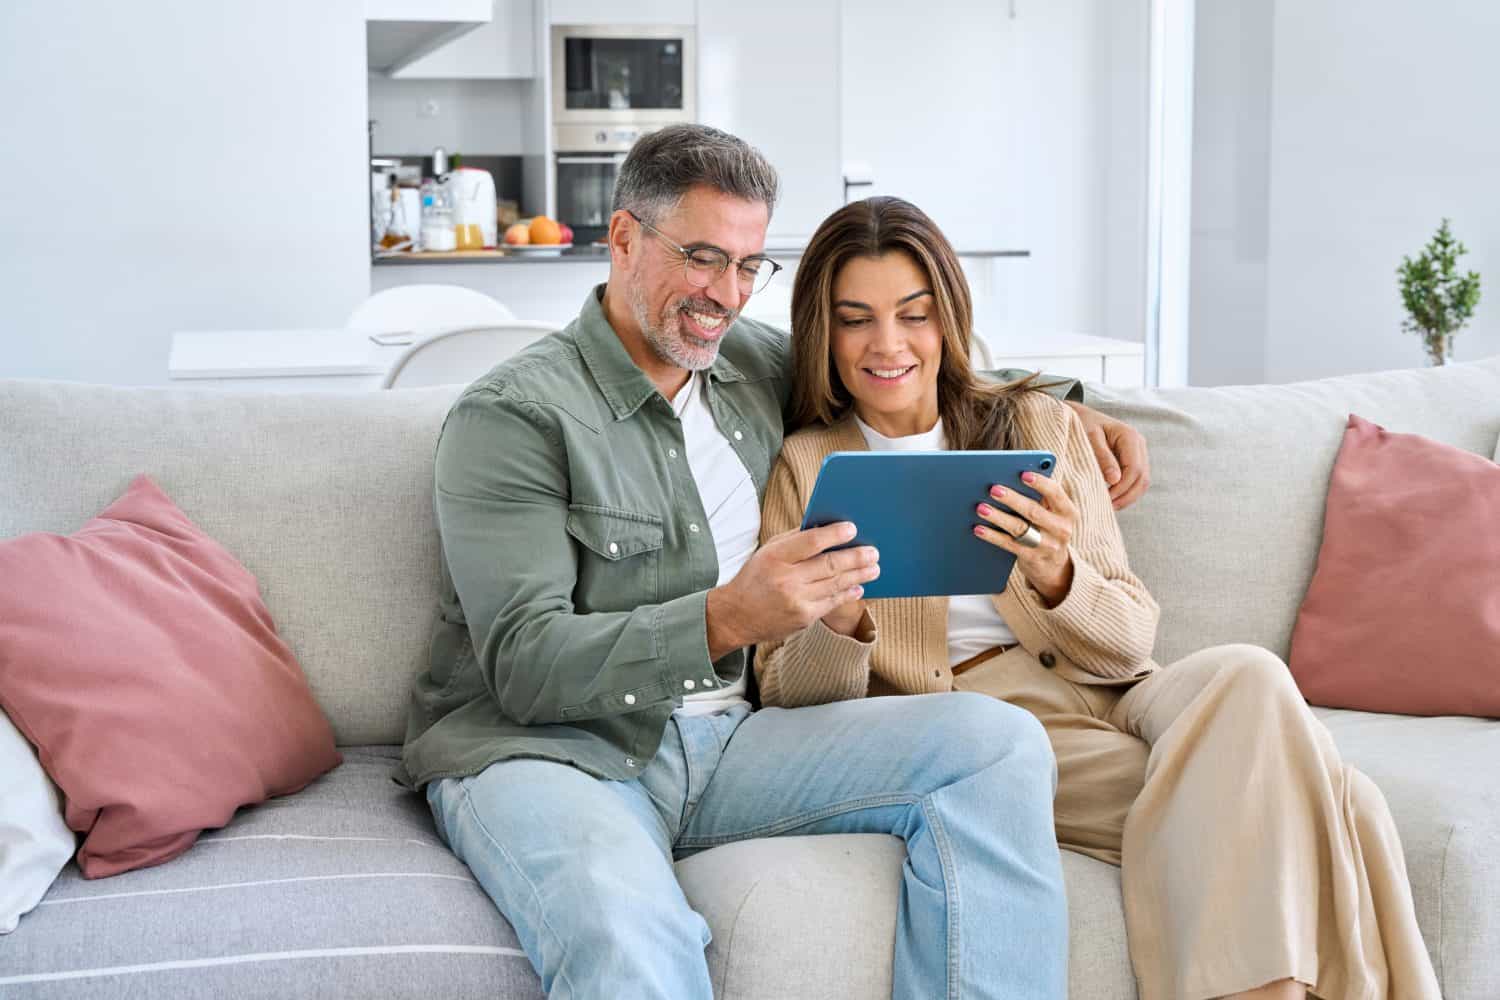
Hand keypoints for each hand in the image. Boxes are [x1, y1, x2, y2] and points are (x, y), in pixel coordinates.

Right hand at [706, 523, 879, 657]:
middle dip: (856, 557)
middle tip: (873, 551)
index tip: (852, 528)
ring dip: (859, 575)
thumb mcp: (768, 552)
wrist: (736, 616)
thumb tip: (826, 529)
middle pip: (829, 564)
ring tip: (874, 568)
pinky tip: (858, 586)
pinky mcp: (804, 618)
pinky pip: (832, 602)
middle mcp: (786, 579)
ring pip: (836, 584)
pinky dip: (848, 593)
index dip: (834, 534)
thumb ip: (794, 540)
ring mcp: (796, 601)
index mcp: (775, 557)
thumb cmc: (755, 578)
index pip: (811, 542)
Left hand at [973, 471, 1075, 606]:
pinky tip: (978, 528)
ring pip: (1020, 528)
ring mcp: (1047, 545)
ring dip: (998, 517)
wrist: (1054, 566)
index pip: (1055, 493)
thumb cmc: (1047, 528)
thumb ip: (1040, 497)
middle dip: (1012, 499)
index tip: (1023, 474)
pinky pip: (1009, 544)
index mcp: (1067, 511)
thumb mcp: (1053, 513)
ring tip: (981, 508)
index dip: (1040, 483)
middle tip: (993, 489)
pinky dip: (992, 536)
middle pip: (1033, 511)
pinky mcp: (1032, 558)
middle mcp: (1061, 528)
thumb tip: (1010, 476)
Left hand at [1065, 401, 1150, 509]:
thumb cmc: (1080, 423)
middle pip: (1142, 478)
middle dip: (1127, 496)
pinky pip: (1135, 480)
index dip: (1122, 487)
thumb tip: (1115, 480)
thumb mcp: (1088, 438)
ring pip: (1142, 482)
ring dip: (1128, 497)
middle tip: (1107, 507)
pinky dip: (1126, 492)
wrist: (1077, 415)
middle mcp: (1138, 444)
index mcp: (1130, 436)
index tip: (1105, 498)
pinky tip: (1111, 499)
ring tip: (1109, 506)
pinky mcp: (1132, 459)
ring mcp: (1137, 452)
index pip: (1134, 469)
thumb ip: (1102, 457)